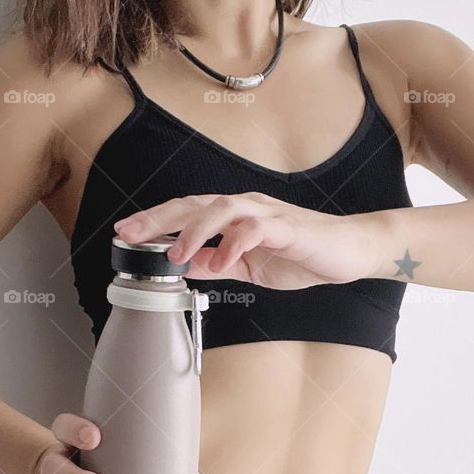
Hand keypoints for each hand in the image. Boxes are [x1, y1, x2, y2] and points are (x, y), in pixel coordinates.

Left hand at [113, 192, 384, 288]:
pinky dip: (236, 244)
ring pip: (221, 210)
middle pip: (194, 204)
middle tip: (131, 234)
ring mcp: (265, 214)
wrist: (347, 251)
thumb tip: (188, 268)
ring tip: (177, 255)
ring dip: (195, 231)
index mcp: (234, 217)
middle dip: (160, 218)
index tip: (126, 234)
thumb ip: (218, 264)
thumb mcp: (249, 266)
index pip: (186, 213)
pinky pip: (256, 230)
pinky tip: (223, 260)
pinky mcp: (287, 227)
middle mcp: (245, 208)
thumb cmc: (302, 254)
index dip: (155, 222)